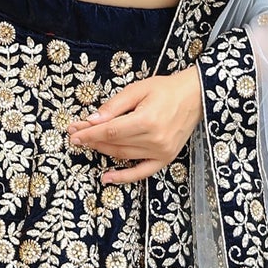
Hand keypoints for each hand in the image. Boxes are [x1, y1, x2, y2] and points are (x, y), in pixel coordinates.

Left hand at [66, 64, 203, 183]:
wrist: (195, 96)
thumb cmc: (165, 89)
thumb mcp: (137, 89)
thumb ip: (114, 106)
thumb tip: (92, 120)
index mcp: (146, 120)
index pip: (110, 130)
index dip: (89, 133)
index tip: (73, 133)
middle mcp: (154, 140)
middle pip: (114, 143)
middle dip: (92, 139)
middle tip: (76, 136)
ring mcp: (161, 152)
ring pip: (123, 155)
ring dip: (103, 151)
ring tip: (89, 145)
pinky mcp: (166, 158)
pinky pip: (141, 172)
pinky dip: (124, 177)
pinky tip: (107, 178)